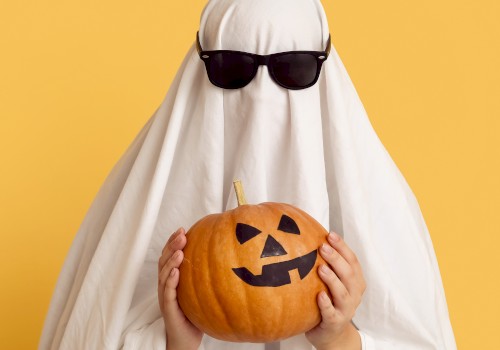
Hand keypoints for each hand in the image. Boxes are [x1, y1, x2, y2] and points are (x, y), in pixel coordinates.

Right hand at [158, 227, 202, 349]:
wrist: (187, 338)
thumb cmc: (196, 313)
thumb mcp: (202, 289)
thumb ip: (206, 273)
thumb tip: (226, 254)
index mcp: (172, 278)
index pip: (170, 255)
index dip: (173, 242)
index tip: (183, 229)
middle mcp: (166, 284)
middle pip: (164, 260)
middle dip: (172, 246)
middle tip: (182, 234)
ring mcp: (165, 296)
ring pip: (164, 274)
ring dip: (171, 261)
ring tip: (180, 251)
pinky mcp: (168, 307)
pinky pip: (167, 292)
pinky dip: (170, 281)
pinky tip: (176, 272)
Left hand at [305, 232, 365, 349]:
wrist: (331, 334)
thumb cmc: (329, 301)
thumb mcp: (331, 282)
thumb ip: (326, 264)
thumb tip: (308, 238)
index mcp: (355, 281)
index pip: (352, 260)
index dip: (343, 247)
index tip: (330, 234)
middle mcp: (354, 294)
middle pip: (349, 274)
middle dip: (337, 259)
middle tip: (322, 246)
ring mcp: (346, 309)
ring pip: (343, 293)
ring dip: (333, 279)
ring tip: (320, 267)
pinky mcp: (335, 322)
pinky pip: (331, 313)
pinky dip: (326, 304)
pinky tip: (319, 295)